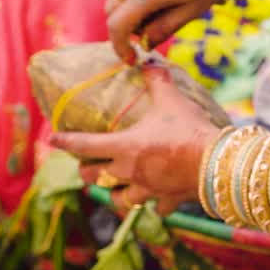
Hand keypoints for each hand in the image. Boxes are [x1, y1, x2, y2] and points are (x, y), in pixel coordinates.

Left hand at [49, 65, 220, 214]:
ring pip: (120, 199)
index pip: (84, 145)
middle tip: (87, 168)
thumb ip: (157, 81)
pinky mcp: (166, 200)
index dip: (66, 142)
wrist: (216, 162)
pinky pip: (157, 207)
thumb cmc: (188, 129)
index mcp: (123, 148)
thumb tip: (148, 61)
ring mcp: (146, 190)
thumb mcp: (171, 100)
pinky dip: (157, 204)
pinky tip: (160, 202)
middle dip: (88, 173)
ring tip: (116, 189)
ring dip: (116, 195)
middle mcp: (128, 172)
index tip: (53, 140)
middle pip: (95, 178)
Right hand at [105, 0, 224, 63]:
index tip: (132, 60)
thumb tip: (145, 45)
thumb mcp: (193, 8)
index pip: (117, 25)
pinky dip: (133, 0)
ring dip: (128, 12)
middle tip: (150, 32)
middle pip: (112, 12)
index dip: (120, 47)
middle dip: (126, 28)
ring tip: (156, 12)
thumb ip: (165, 27)